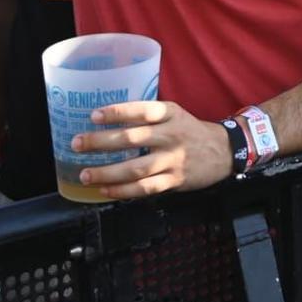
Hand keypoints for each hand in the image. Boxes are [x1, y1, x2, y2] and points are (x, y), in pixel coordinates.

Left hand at [75, 99, 232, 196]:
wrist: (224, 150)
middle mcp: (171, 135)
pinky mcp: (175, 180)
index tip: (93, 116)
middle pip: (133, 139)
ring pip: (136, 168)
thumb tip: (108, 121)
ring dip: (107, 172)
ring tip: (85, 174)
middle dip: (101, 142)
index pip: (142, 111)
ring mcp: (173, 159)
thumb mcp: (174, 115)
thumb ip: (148, 117)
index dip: (117, 112)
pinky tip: (106, 190)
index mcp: (170, 114)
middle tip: (77, 144)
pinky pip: (145, 188)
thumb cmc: (190, 131)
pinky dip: (123, 191)